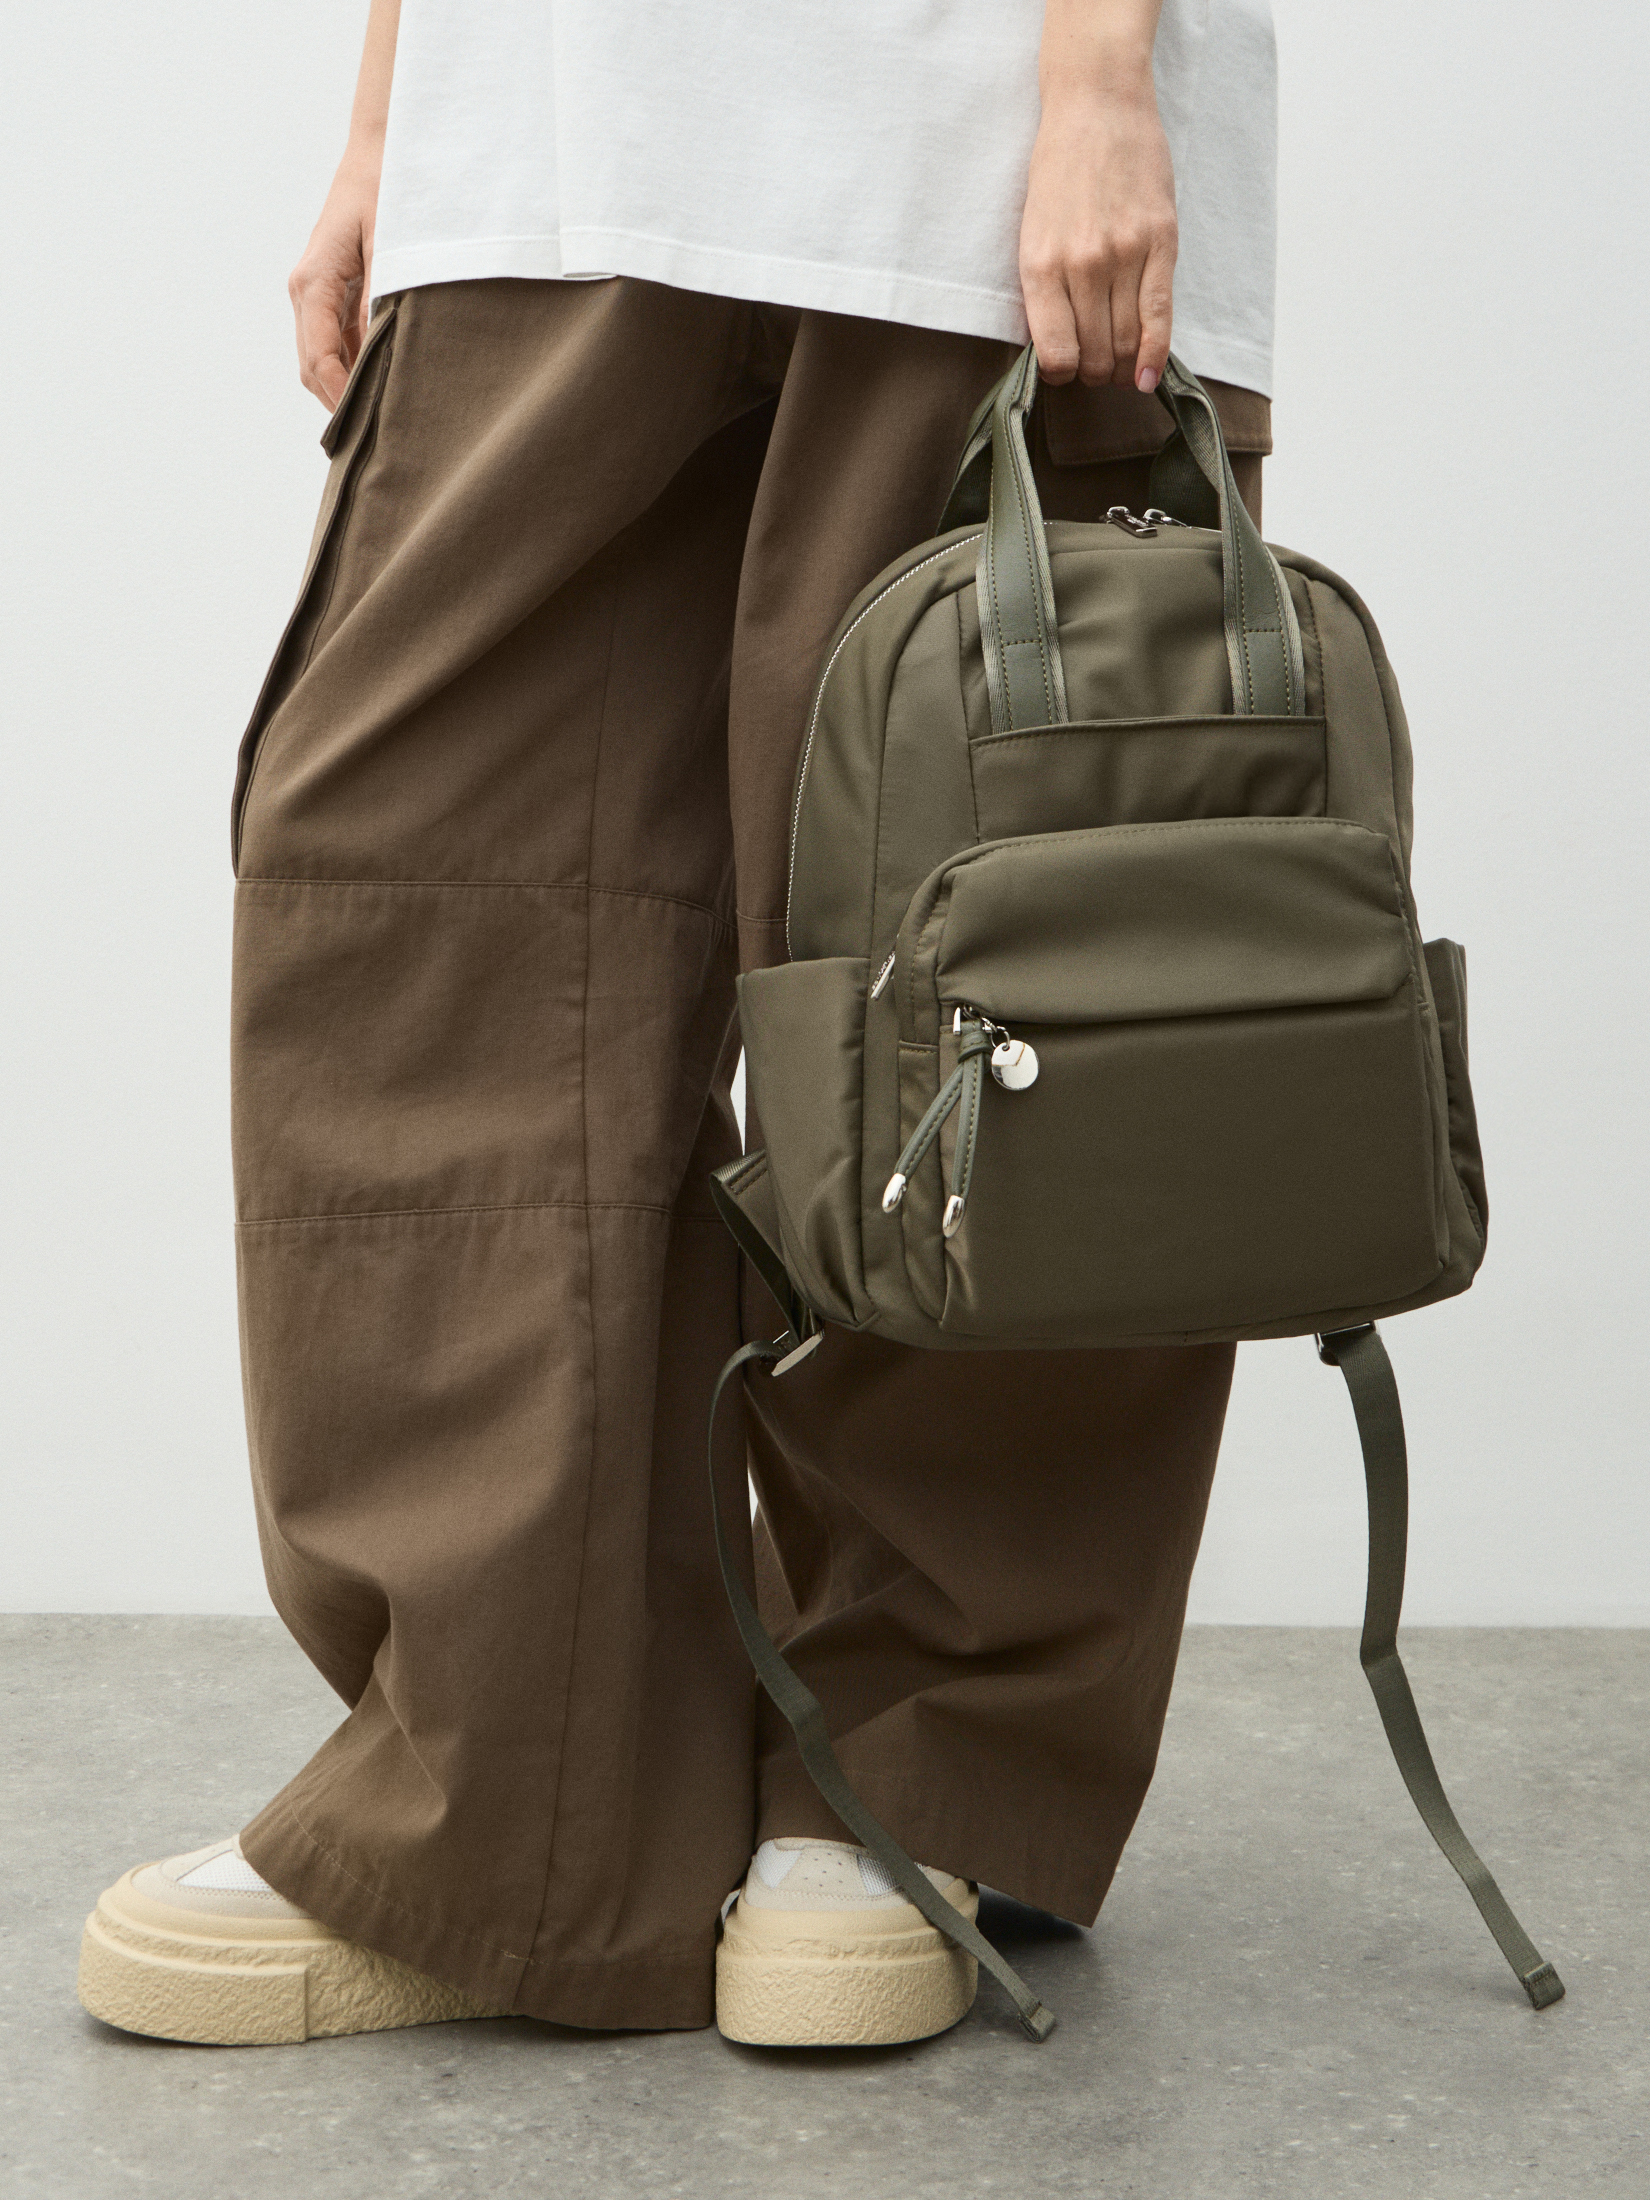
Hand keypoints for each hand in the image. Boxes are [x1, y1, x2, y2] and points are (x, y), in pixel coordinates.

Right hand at [288, 150, 380, 410]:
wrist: (378, 155)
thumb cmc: (386, 190)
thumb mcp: (391, 244)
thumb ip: (382, 296)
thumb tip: (380, 351)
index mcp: (313, 282)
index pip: (319, 357)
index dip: (339, 396)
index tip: (365, 425)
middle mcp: (305, 292)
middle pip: (313, 368)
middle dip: (339, 403)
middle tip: (376, 441)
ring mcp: (314, 294)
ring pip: (322, 360)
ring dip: (345, 389)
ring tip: (381, 422)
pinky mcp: (330, 294)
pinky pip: (336, 344)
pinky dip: (353, 369)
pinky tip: (380, 386)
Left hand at [1018, 72, 1177, 391]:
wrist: (1098, 106)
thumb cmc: (1060, 170)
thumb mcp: (1032, 232)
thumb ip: (1044, 289)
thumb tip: (1058, 347)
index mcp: (1040, 264)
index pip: (1055, 353)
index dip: (1061, 375)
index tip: (1065, 370)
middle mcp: (1082, 265)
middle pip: (1094, 354)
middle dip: (1093, 373)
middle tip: (1095, 367)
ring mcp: (1124, 255)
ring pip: (1126, 342)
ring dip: (1122, 368)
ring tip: (1119, 366)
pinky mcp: (1161, 242)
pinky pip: (1159, 317)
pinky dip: (1154, 356)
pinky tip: (1148, 377)